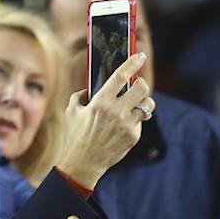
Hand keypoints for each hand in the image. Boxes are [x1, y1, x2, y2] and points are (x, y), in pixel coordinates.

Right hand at [57, 51, 150, 187]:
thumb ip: (81, 95)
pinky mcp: (133, 136)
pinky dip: (135, 119)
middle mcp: (116, 112)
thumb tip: (91, 87)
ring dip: (144, 102)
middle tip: (137, 85)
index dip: (132, 63)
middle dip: (141, 84)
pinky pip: (140, 121)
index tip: (141, 55)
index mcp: (100, 102)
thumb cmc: (76, 135)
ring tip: (135, 104)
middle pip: (142, 89)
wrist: (83, 163)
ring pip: (147, 105)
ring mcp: (127, 125)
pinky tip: (125, 123)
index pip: (120, 77)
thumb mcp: (72, 111)